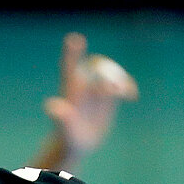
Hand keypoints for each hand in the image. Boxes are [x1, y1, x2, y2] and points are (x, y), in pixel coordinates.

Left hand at [43, 33, 138, 166]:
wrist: (79, 144)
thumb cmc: (68, 137)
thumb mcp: (65, 128)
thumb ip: (61, 117)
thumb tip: (52, 107)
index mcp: (70, 88)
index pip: (69, 65)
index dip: (72, 52)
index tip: (75, 39)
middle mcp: (84, 84)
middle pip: (96, 66)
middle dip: (107, 72)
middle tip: (115, 90)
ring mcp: (96, 88)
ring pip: (110, 73)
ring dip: (120, 79)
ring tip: (125, 93)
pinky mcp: (108, 96)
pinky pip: (120, 83)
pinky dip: (127, 86)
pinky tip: (131, 96)